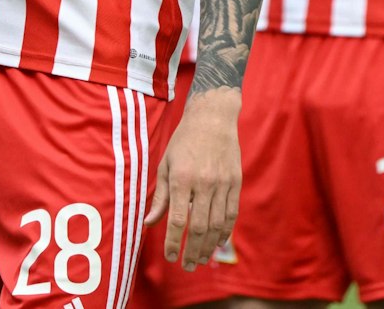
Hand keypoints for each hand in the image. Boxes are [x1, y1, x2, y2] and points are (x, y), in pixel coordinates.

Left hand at [144, 88, 239, 270]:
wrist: (213, 118)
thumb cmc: (183, 141)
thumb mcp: (166, 165)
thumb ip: (160, 197)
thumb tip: (148, 223)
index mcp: (181, 178)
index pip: (176, 220)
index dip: (172, 242)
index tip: (169, 256)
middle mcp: (203, 183)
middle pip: (198, 227)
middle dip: (192, 251)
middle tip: (187, 266)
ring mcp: (222, 184)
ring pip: (217, 225)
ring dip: (208, 246)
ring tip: (200, 259)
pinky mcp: (235, 183)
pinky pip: (231, 214)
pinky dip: (224, 232)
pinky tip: (217, 242)